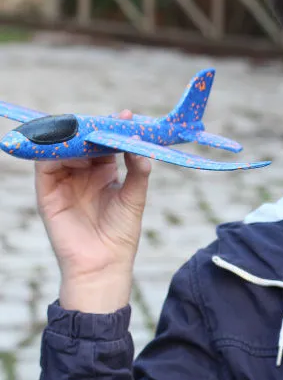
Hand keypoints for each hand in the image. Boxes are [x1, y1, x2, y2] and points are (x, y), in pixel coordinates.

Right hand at [36, 110, 151, 312]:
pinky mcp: (47, 192)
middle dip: (92, 127)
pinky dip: (53, 151)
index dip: (113, 129)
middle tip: (106, 118)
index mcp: (104, 173)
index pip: (105, 143)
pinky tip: (70, 144)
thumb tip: (141, 145)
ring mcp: (64, 181)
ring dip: (74, 136)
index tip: (127, 116)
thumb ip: (138, 170)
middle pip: (82, 141)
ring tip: (90, 128)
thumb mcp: (135, 197)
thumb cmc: (121, 233)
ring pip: (63, 149)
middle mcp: (83, 173)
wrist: (103, 264)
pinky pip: (45, 165)